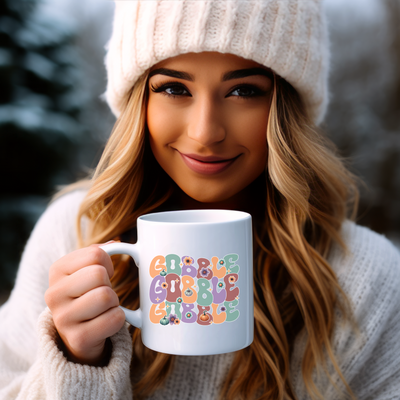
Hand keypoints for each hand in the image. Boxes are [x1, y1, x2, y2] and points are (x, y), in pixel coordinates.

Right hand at [45, 244, 125, 365]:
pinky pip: (114, 318)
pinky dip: (118, 319)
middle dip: (109, 284)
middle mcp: (54, 293)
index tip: (101, 275)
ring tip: (102, 309)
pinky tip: (104, 323)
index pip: (96, 254)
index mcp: (57, 270)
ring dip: (114, 302)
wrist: (80, 334)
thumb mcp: (87, 270)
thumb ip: (100, 252)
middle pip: (99, 274)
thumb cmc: (87, 295)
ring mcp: (63, 319)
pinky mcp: (78, 339)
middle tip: (101, 294)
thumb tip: (118, 243)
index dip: (107, 264)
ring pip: (107, 296)